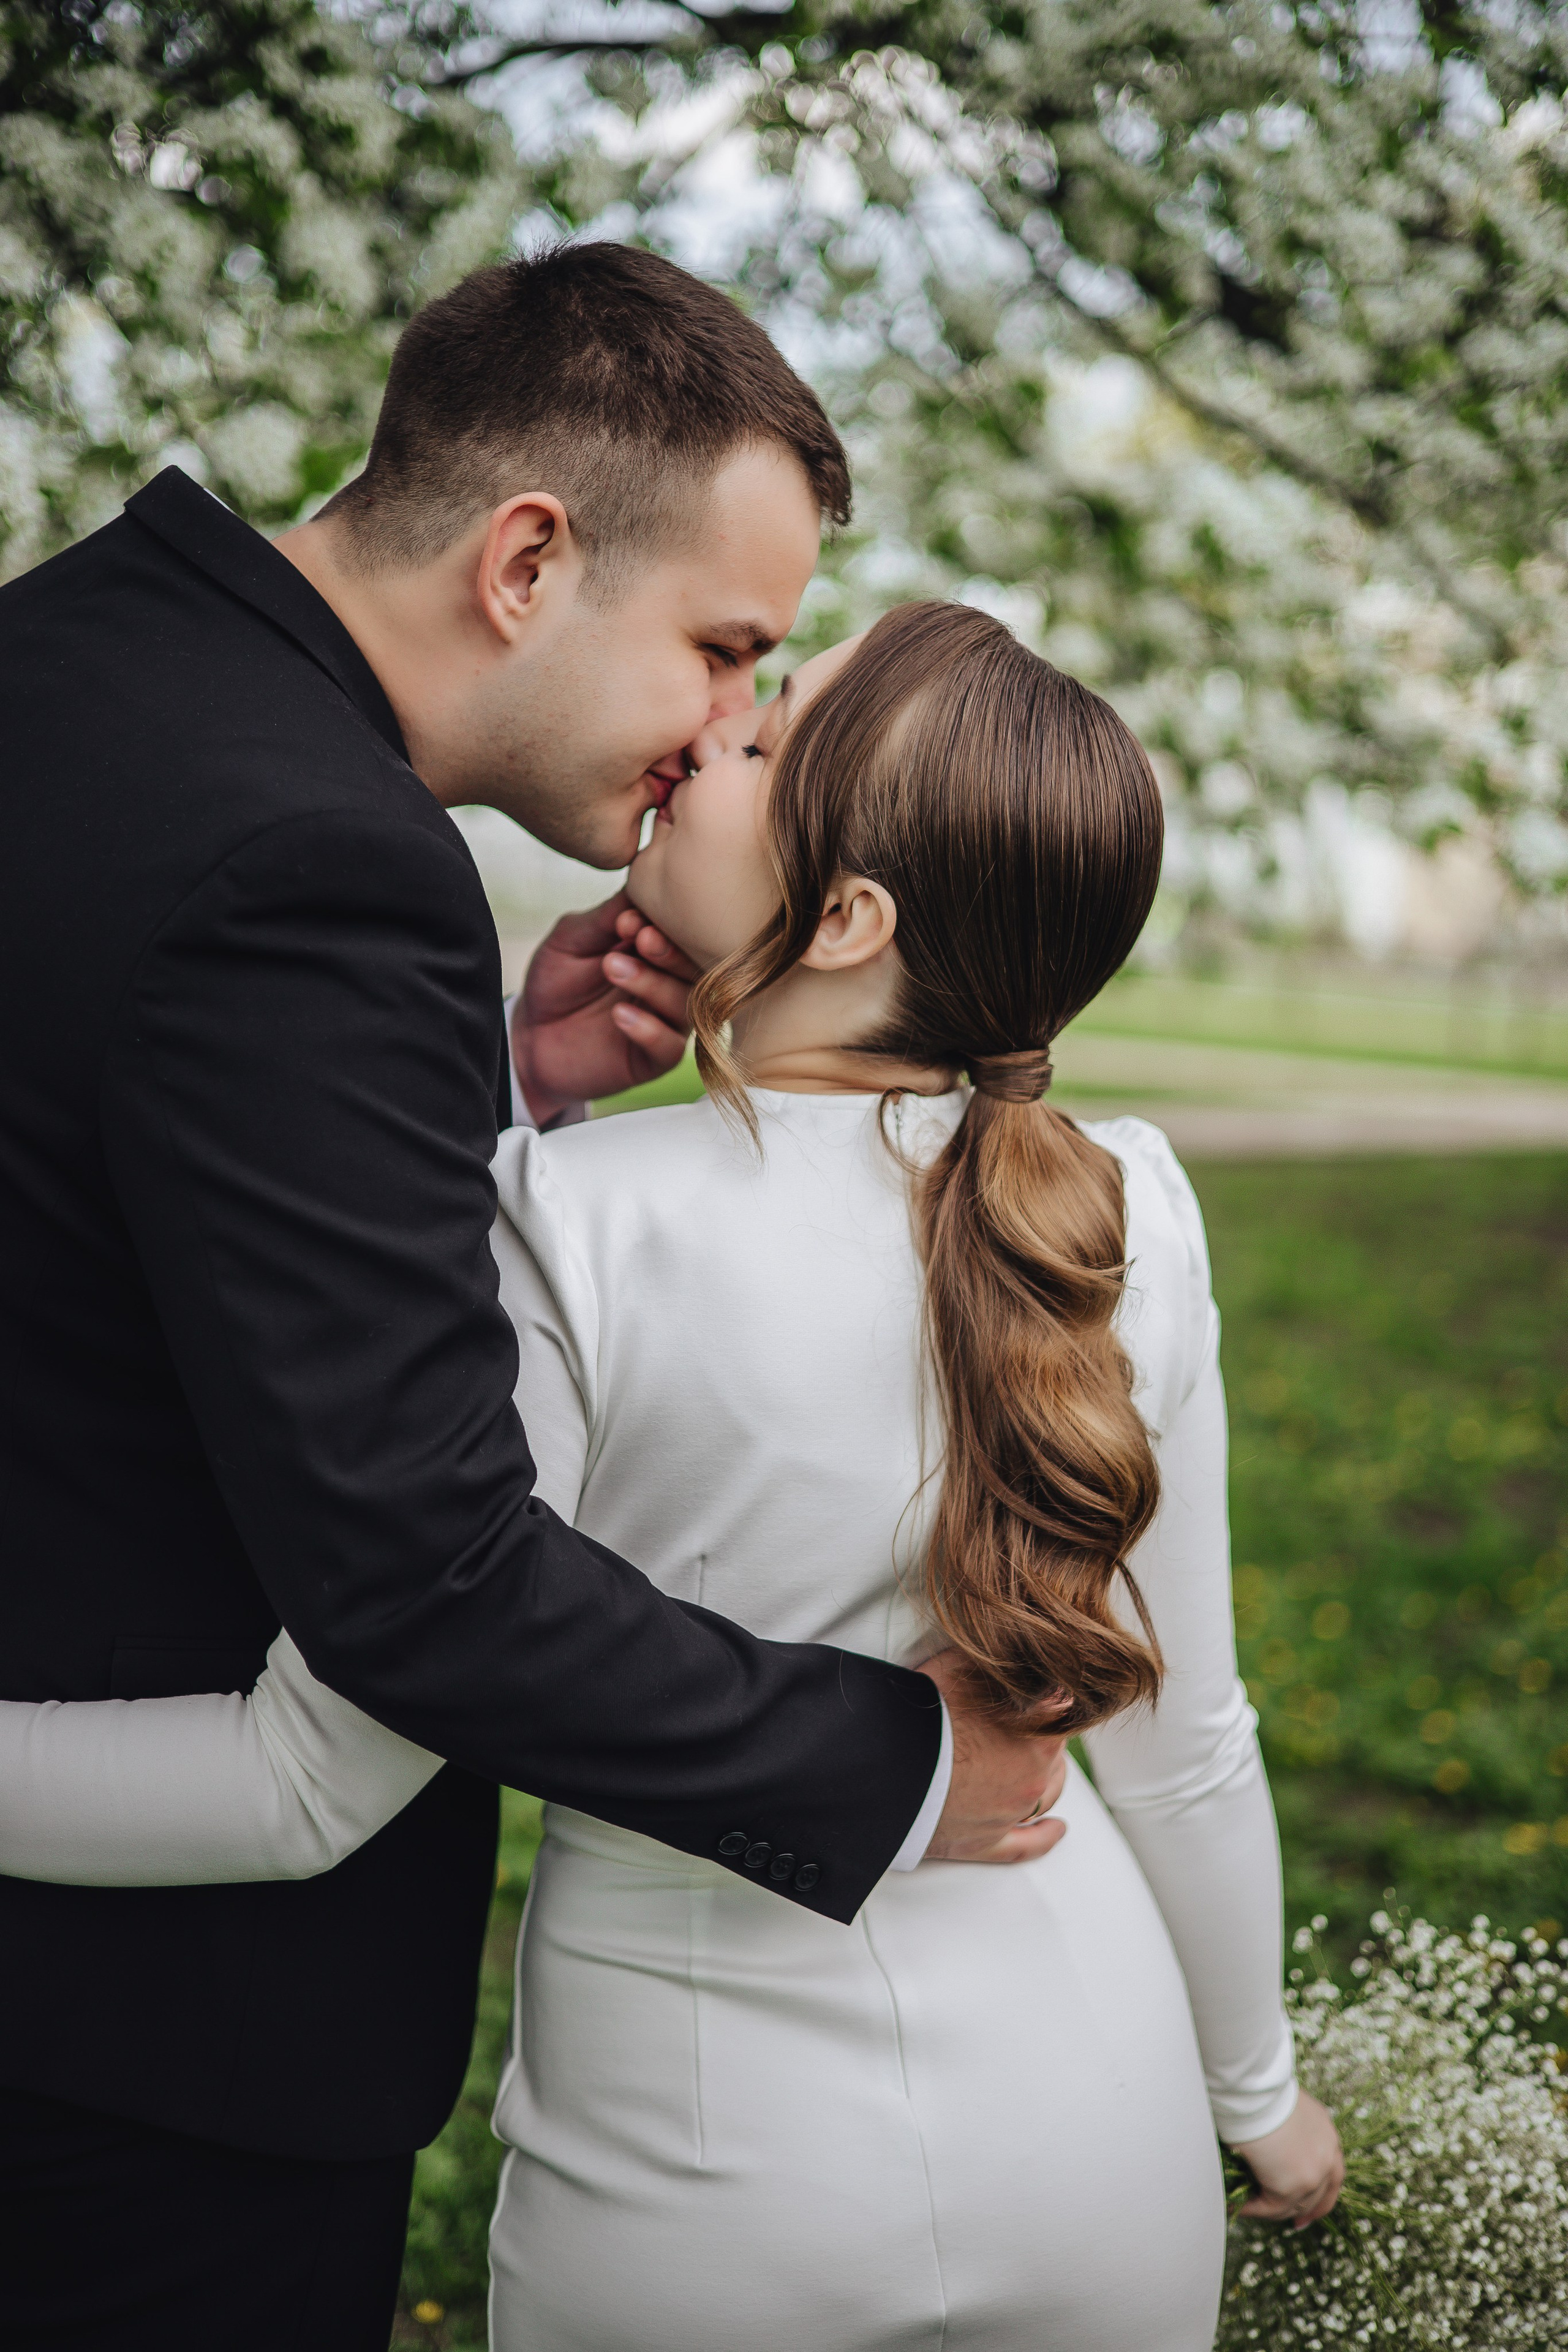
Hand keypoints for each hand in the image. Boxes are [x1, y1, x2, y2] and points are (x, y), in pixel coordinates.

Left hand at [511, 891, 697, 1127]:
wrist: (531, 1037)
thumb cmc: (556, 982)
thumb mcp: (572, 940)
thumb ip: (605, 918)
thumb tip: (640, 885)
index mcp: (657, 951)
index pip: (680, 933)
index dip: (663, 924)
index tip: (628, 920)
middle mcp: (671, 983)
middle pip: (695, 967)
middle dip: (670, 951)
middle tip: (641, 940)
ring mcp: (666, 1021)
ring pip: (686, 1004)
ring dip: (653, 984)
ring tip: (614, 969)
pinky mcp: (654, 1059)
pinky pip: (669, 1046)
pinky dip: (649, 1029)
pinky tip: (620, 1016)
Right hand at [918, 1651, 1069, 1864]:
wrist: (884, 1770)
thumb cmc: (920, 1717)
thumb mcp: (960, 1668)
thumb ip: (994, 1661)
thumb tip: (1014, 1645)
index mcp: (1037, 1734)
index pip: (1062, 1710)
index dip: (1046, 1697)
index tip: (1035, 1688)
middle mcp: (1033, 1777)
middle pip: (1055, 1752)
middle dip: (1042, 1733)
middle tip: (1019, 1717)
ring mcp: (1011, 1812)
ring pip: (1047, 1794)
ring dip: (1045, 1776)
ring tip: (1036, 1762)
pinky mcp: (987, 1842)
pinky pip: (1026, 1844)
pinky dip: (1045, 1837)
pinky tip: (1058, 1830)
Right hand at [1233, 2091, 1343, 2228]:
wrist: (1255, 2093)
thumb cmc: (1262, 2092)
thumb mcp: (1289, 2110)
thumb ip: (1292, 2131)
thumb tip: (1275, 2148)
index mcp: (1328, 2136)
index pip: (1333, 2176)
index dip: (1322, 2195)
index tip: (1311, 2209)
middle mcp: (1328, 2157)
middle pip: (1319, 2196)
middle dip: (1304, 2211)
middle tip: (1293, 2222)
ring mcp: (1313, 2175)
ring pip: (1294, 2205)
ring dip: (1272, 2210)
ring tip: (1248, 2206)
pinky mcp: (1291, 2187)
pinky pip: (1270, 2207)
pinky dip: (1253, 2209)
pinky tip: (1238, 2205)